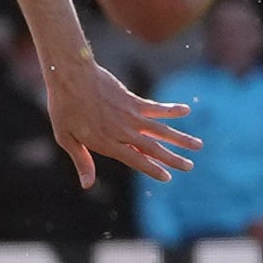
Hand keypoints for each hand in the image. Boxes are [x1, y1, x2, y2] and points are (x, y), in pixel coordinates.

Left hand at [38, 47, 195, 185]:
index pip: (135, 160)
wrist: (71, 77)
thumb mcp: (66, 138)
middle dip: (173, 159)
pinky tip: (186, 110)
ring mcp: (130, 116)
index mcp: (107, 143)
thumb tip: (87, 185)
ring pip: (161, 130)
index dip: (152, 169)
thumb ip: (82, 160)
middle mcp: (123, 131)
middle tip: (190, 167)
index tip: (167, 177)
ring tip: (198, 145)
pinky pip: (156, 107)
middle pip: (153, 148)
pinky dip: (172, 109)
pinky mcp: (133, 101)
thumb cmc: (64, 108)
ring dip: (181, 138)